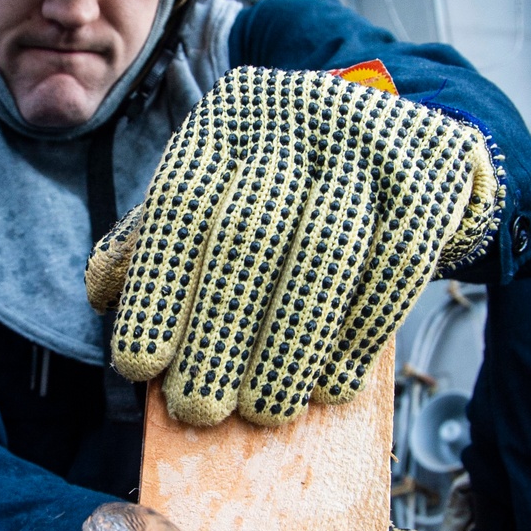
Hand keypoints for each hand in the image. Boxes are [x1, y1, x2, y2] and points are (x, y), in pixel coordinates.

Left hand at [86, 65, 500, 426]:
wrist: (408, 139)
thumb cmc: (291, 186)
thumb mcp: (220, 190)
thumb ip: (161, 236)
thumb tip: (102, 292)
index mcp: (226, 119)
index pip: (181, 203)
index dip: (159, 287)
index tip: (140, 366)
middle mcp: (293, 117)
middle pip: (250, 235)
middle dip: (220, 332)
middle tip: (199, 409)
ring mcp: (367, 143)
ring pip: (324, 255)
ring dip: (290, 345)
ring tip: (265, 413)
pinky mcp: (428, 178)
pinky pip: (396, 265)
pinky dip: (361, 333)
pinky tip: (334, 386)